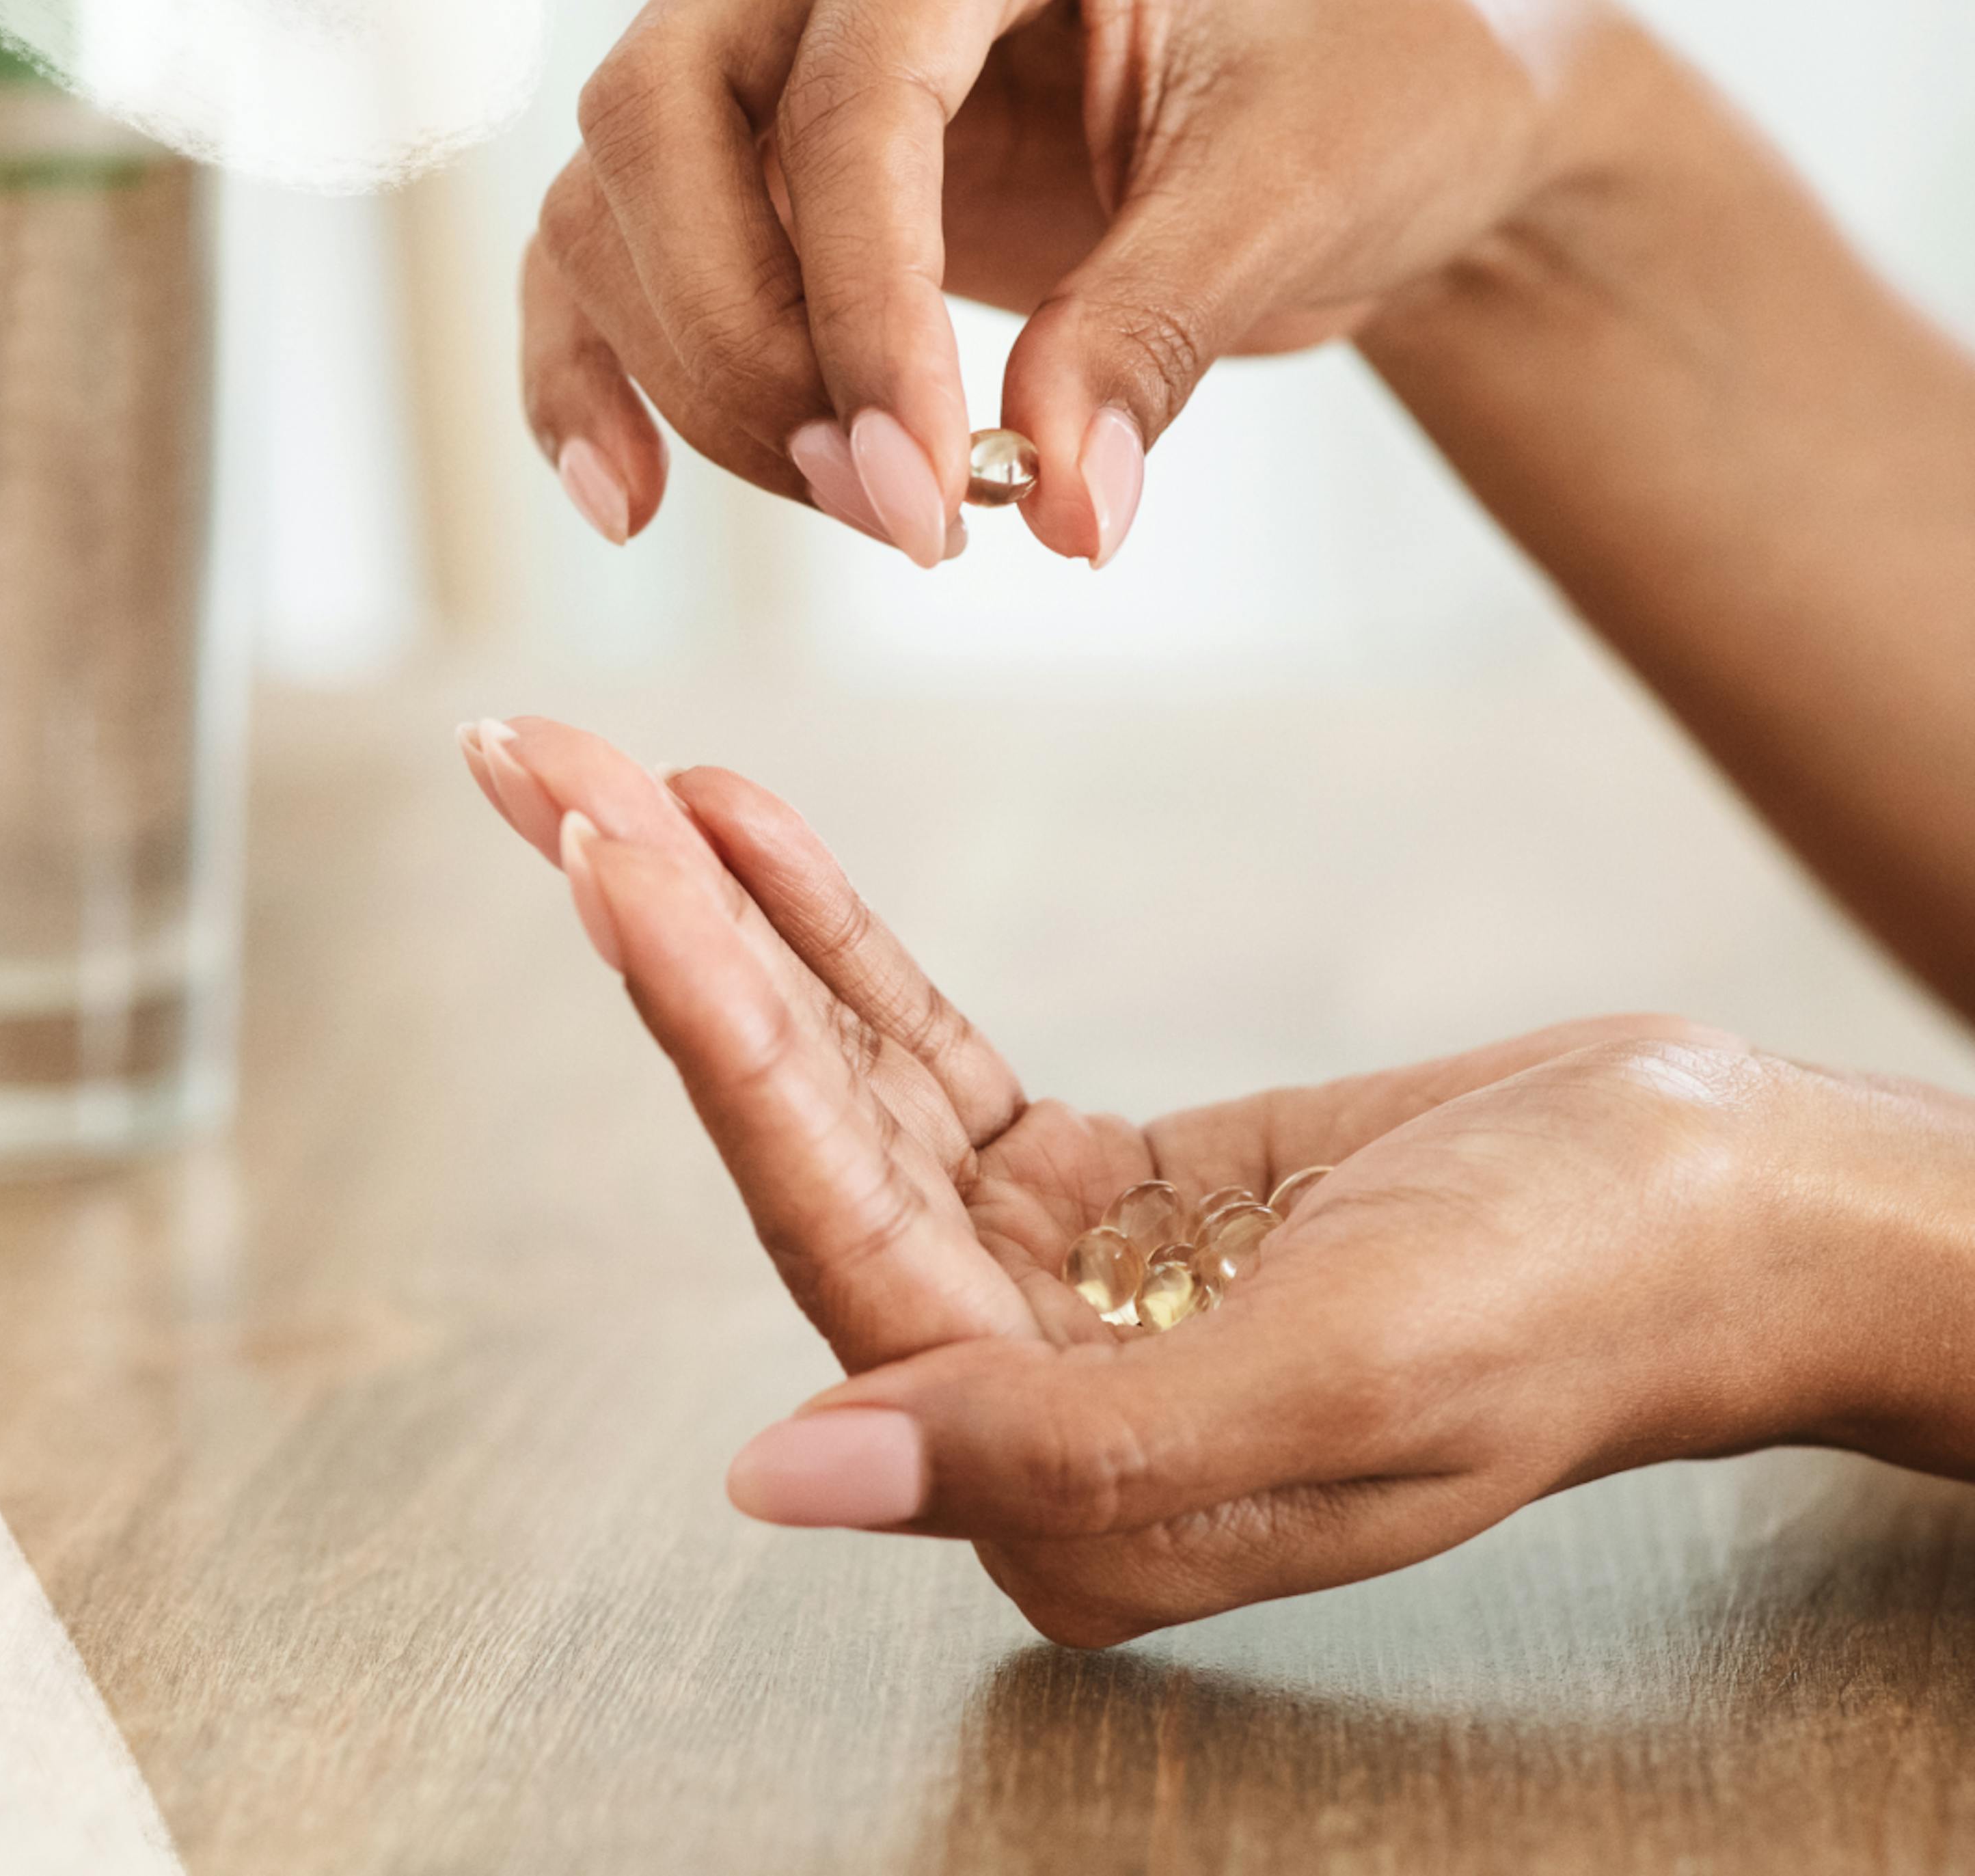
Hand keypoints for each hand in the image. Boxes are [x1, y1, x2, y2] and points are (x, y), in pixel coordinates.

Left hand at [460, 716, 1974, 1645]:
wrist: (1723, 1205)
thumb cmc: (1575, 1301)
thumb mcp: (1338, 1377)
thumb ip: (1054, 1451)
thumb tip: (780, 1484)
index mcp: (1060, 1490)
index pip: (827, 1227)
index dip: (704, 1030)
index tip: (596, 854)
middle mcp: (1019, 1403)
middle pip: (794, 1137)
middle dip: (660, 945)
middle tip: (534, 768)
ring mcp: (1047, 1291)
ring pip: (836, 1080)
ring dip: (722, 920)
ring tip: (608, 768)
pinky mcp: (1092, 1192)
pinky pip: (920, 1049)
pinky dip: (829, 937)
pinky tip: (742, 830)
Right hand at [524, 0, 1608, 567]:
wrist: (1396, 85)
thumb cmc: (1375, 80)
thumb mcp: (1296, 197)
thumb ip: (1152, 340)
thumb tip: (1062, 512)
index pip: (848, 92)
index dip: (863, 315)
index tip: (924, 492)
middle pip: (662, 118)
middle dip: (747, 346)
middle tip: (891, 510)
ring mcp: (778, 9)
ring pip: (619, 192)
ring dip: (702, 378)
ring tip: (867, 509)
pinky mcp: (761, 135)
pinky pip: (615, 240)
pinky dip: (605, 369)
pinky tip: (631, 497)